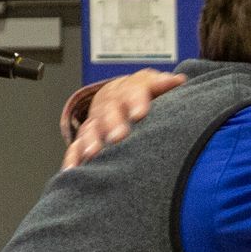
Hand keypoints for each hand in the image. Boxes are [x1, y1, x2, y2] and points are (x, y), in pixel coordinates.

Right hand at [63, 69, 185, 167]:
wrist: (117, 95)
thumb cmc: (141, 96)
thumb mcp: (153, 85)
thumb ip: (163, 85)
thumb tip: (178, 81)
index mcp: (129, 89)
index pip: (133, 91)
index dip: (136, 101)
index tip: (140, 114)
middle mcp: (110, 105)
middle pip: (109, 111)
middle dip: (113, 123)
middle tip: (118, 137)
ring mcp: (96, 121)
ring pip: (91, 129)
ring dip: (91, 141)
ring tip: (93, 154)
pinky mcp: (85, 137)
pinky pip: (76, 147)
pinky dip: (73, 157)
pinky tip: (72, 170)